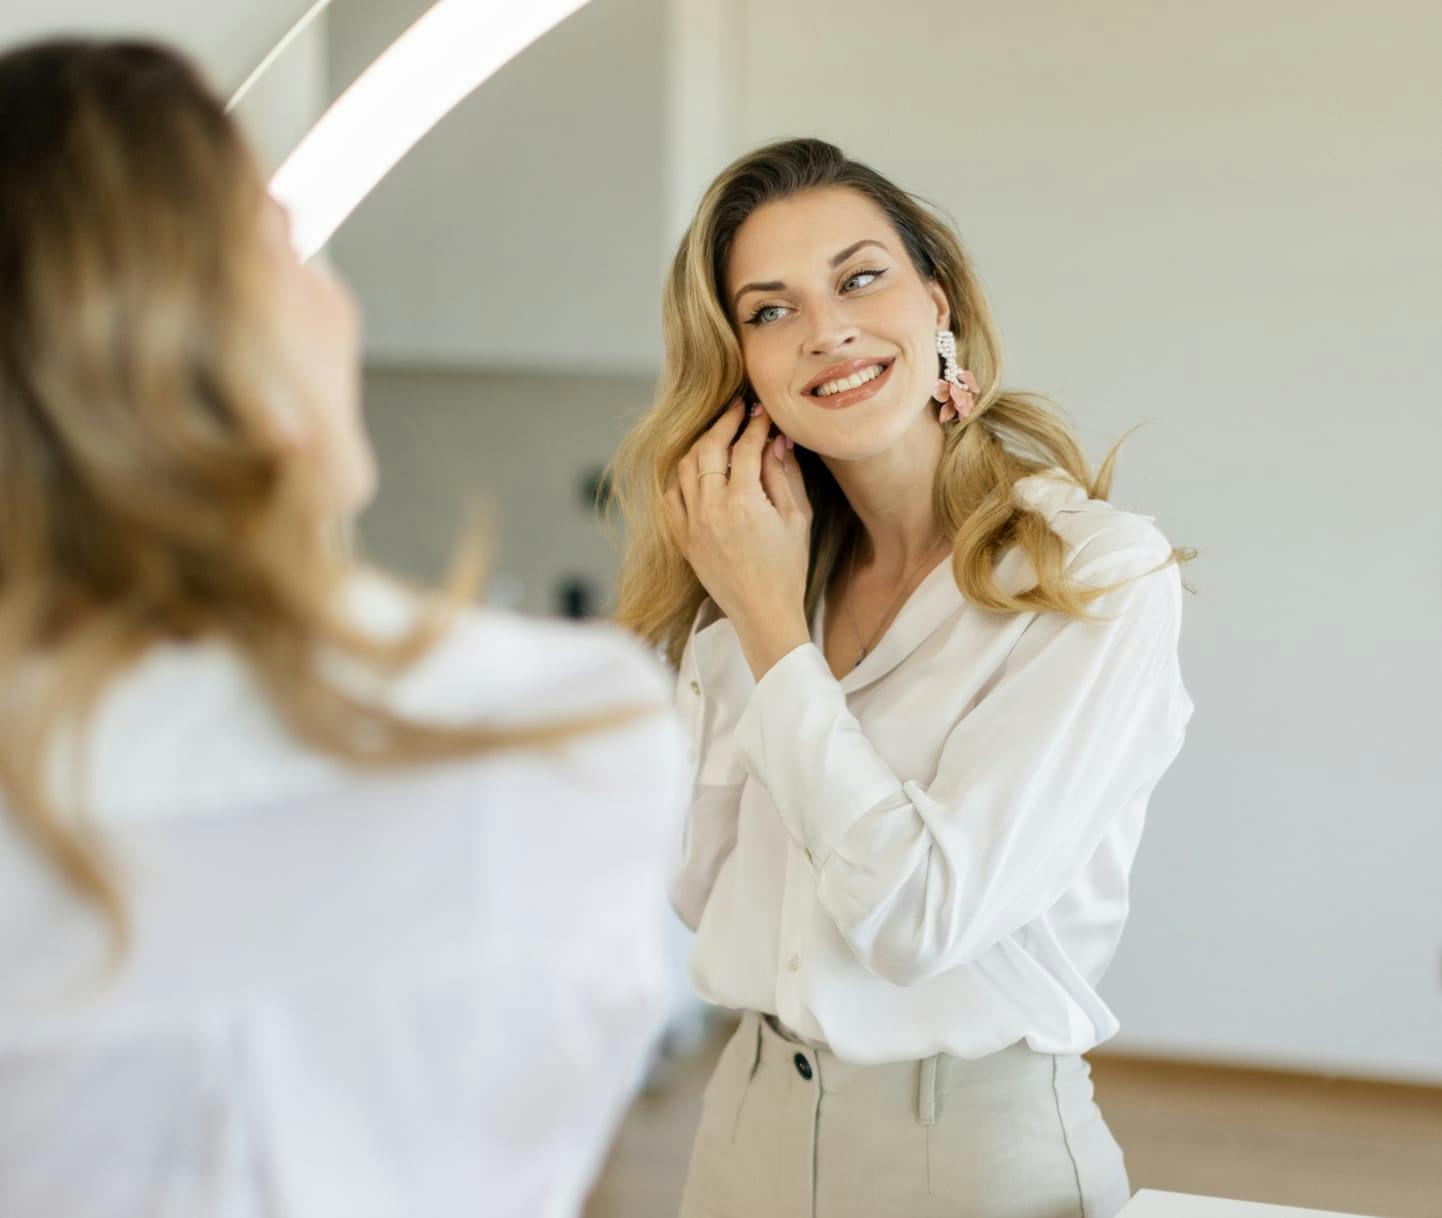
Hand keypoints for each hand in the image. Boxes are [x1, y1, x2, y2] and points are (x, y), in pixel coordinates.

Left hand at [663, 397, 811, 642]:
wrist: (763, 613)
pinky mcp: (683, 538)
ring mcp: (692, 524)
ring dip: (701, 444)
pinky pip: (672, 496)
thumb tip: (777, 440)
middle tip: (738, 409)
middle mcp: (711, 509)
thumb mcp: (797, 518)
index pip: (745, 446)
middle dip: (725, 422)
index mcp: (743, 502)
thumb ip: (785, 474)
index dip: (756, 423)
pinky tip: (698, 470)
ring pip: (685, 467)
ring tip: (719, 435)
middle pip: (709, 447)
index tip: (763, 411)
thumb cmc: (787, 569)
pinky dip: (682, 477)